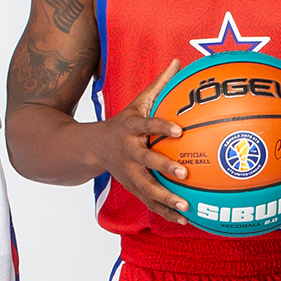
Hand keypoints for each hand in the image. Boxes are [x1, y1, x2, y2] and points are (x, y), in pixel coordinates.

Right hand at [91, 59, 191, 223]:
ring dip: (166, 198)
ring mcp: (129, 173)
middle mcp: (129, 152)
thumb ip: (159, 84)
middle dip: (164, 167)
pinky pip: (149, 202)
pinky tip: (185, 219)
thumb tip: (179, 61)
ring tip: (186, 206)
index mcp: (132, 128)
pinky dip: (165, 212)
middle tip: (184, 173)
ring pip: (147, 188)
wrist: (93, 147)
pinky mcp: (132, 188)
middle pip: (146, 161)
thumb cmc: (125, 121)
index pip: (148, 125)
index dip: (162, 127)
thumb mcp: (138, 101)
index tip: (179, 131)